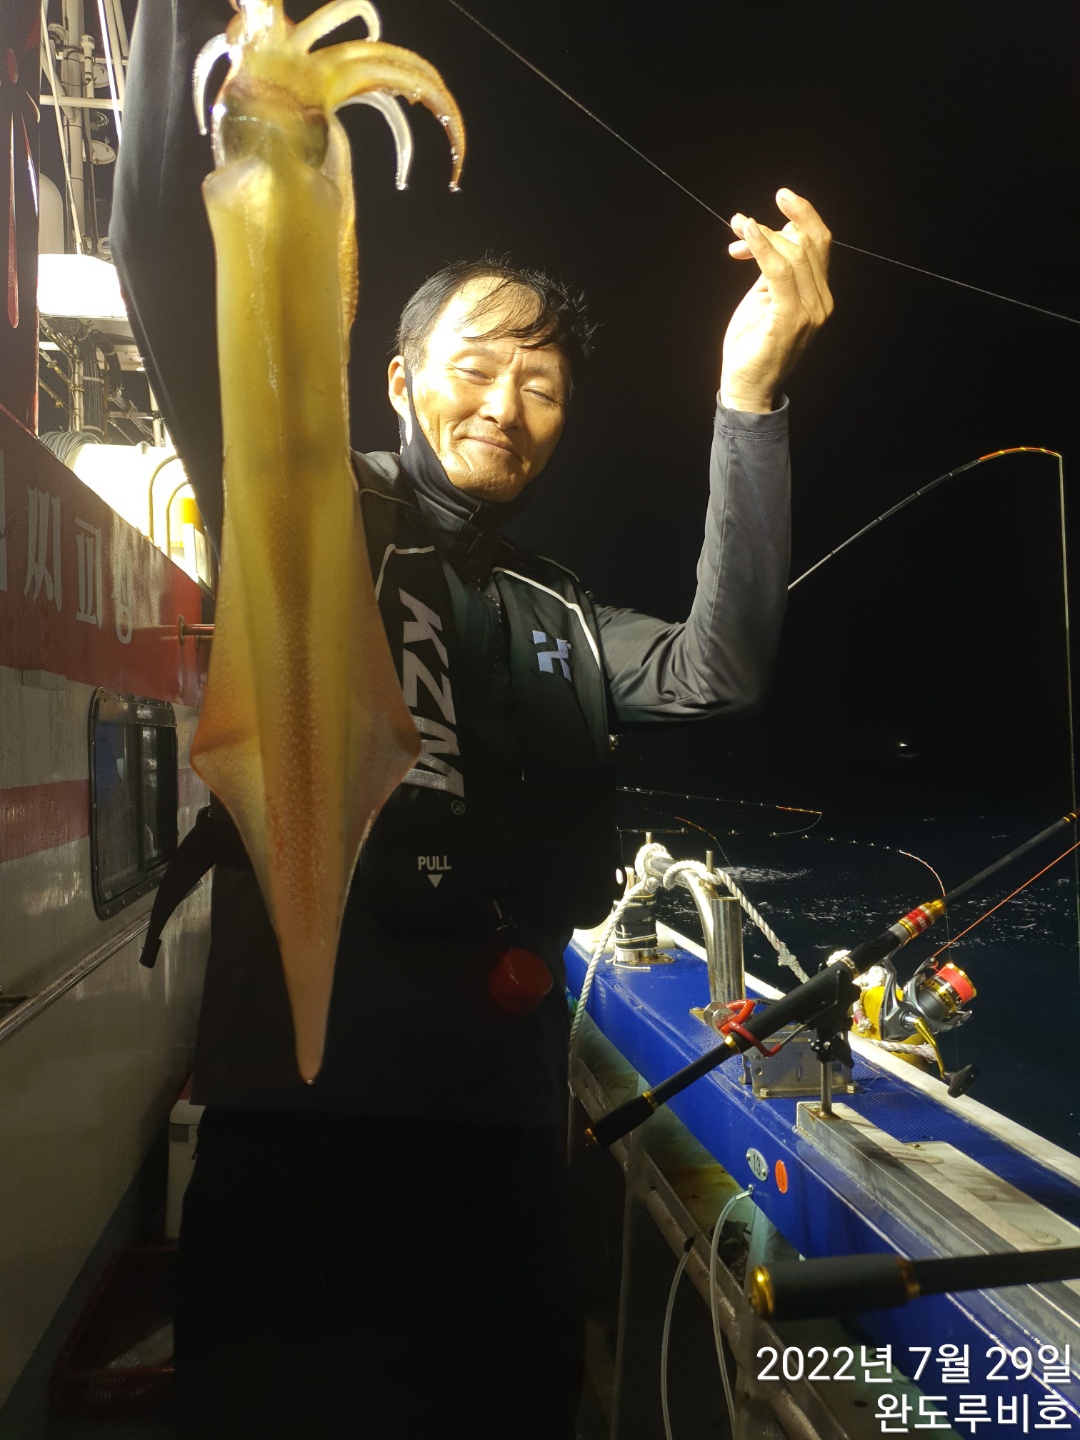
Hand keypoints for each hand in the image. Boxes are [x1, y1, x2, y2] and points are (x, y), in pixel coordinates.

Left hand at [719, 189, 832, 413]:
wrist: (747, 388)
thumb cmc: (753, 346)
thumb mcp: (765, 299)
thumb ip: (774, 269)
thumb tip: (775, 233)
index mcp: (819, 295)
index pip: (819, 243)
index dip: (800, 216)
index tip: (778, 199)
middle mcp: (821, 301)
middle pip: (807, 243)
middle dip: (774, 224)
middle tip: (739, 222)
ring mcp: (809, 311)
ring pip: (794, 253)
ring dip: (763, 234)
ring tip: (737, 226)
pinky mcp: (790, 318)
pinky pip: (780, 271)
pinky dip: (763, 247)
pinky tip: (745, 233)